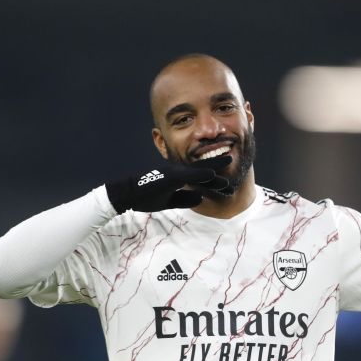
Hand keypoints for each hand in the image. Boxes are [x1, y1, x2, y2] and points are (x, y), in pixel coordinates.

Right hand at [105, 156, 230, 212]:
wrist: (127, 195)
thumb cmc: (145, 197)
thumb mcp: (169, 201)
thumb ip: (185, 199)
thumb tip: (201, 197)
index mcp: (178, 177)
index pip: (199, 176)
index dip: (213, 177)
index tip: (227, 179)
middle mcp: (178, 172)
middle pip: (202, 168)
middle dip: (218, 165)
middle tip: (233, 159)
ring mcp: (174, 173)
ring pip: (198, 169)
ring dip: (214, 166)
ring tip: (229, 161)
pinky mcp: (170, 177)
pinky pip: (188, 175)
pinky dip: (201, 174)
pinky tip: (212, 174)